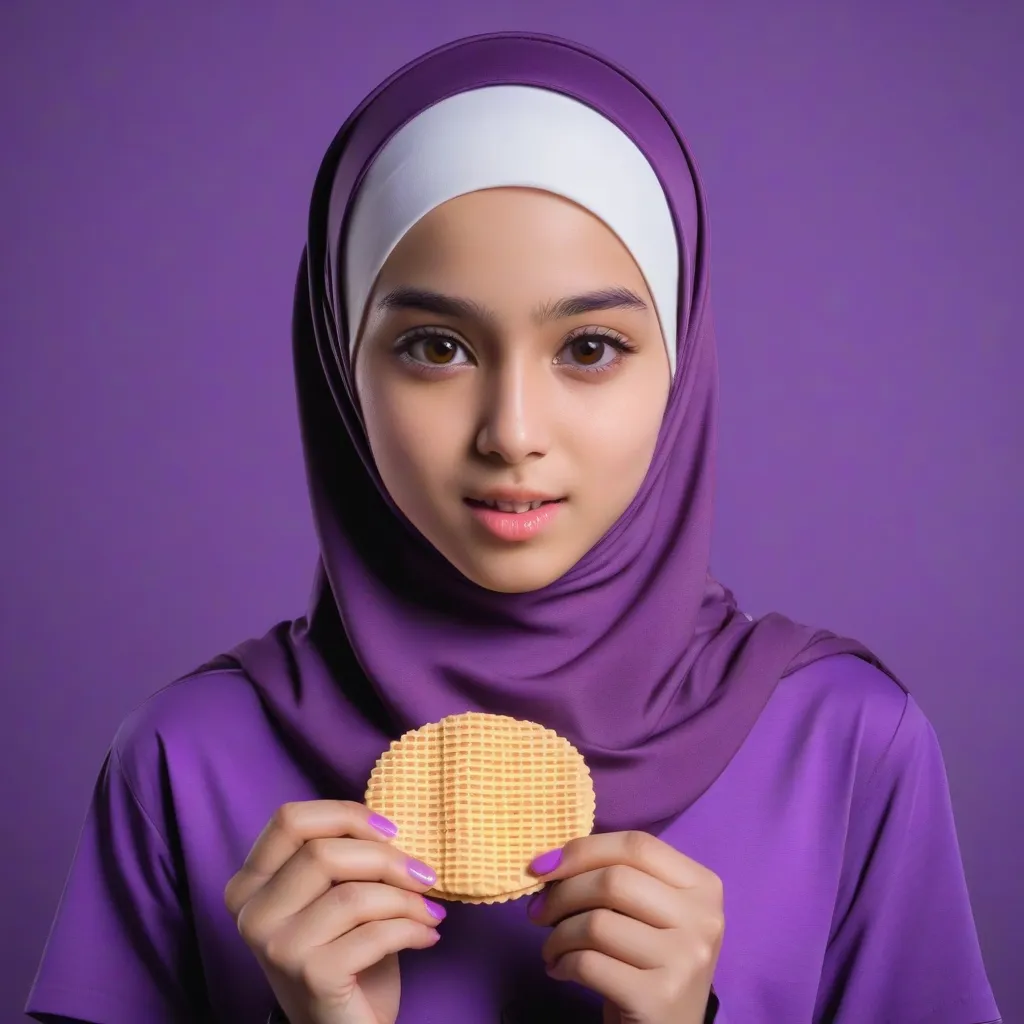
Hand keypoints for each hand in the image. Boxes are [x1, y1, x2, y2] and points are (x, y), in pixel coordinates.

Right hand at [224, 801, 444, 1023]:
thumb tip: (391, 823)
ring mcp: (277, 947)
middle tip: (423, 875)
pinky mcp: (311, 976)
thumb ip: (342, 857)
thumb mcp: (332, 896)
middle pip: (323, 852)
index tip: (391, 831)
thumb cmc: (345, 954)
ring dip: (406, 899)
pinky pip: (374, 933)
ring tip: (429, 909)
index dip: (345, 815)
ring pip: (353, 894)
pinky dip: (411, 928)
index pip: (289, 819)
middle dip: (387, 859)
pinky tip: (427, 935)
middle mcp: (252, 914)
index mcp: (250, 884)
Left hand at [525, 831, 723, 1023]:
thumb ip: (617, 877)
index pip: (636, 844)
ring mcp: (686, 959)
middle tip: (538, 912)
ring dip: (559, 934)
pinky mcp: (660, 997)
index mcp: (703, 885)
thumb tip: (549, 861)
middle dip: (562, 893)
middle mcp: (703, 919)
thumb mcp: (649, 912)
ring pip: (598, 922)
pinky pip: (590, 963)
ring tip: (552, 947)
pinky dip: (563, 962)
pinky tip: (560, 969)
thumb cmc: (649, 962)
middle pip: (614, 880)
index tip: (544, 865)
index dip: (583, 849)